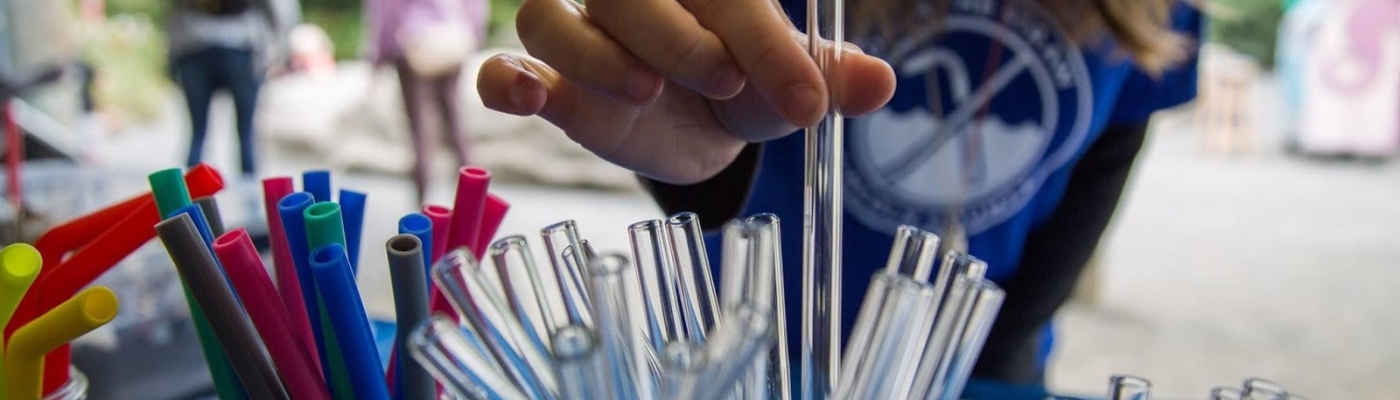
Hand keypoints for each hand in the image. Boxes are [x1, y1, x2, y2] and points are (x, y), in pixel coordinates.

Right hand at [477, 0, 895, 183]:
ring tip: (645, 93)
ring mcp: (580, 33)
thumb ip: (827, 80)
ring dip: (596, 55)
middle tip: (725, 83)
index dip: (766, 43)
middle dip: (675, 36)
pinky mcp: (550, 83)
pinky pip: (504, 64)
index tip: (807, 99)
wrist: (703, 128)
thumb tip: (881, 83)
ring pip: (550, 19)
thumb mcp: (792, 89)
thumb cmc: (747, 87)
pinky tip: (527, 95)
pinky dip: (506, 78)